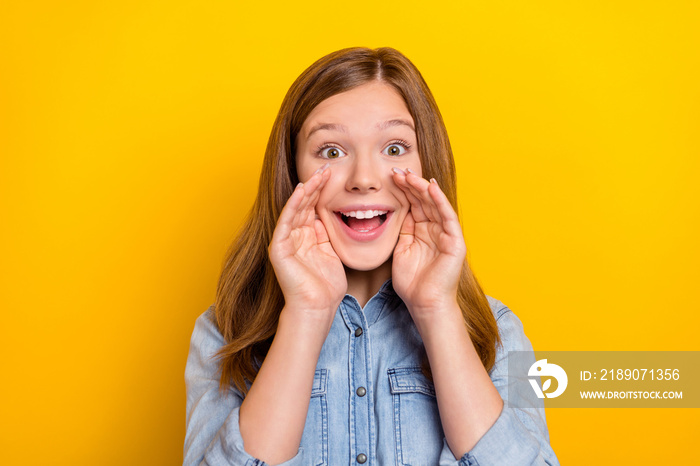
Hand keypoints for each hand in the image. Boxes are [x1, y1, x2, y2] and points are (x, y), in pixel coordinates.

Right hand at [268, 164, 346, 330]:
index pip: (314, 206)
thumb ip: (330, 234)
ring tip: (316, 175)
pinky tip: (301, 192)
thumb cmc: (327, 285)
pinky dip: (293, 205)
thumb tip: (333, 215)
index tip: (334, 173)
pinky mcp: (278, 247)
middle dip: (315, 185)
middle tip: (327, 167)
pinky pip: (286, 221)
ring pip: (295, 208)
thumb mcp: (333, 252)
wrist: (317, 307)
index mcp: (307, 236)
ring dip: (305, 190)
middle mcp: (294, 235)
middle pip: (304, 204)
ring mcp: (284, 240)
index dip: (323, 190)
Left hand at [391, 168, 465, 326]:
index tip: (389, 177)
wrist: (425, 304)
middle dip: (411, 184)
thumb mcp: (401, 250)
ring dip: (423, 188)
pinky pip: (448, 217)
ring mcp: (447, 235)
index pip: (414, 205)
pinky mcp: (456, 242)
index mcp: (423, 231)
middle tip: (397, 170)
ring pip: (435, 205)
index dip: (403, 190)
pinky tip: (430, 188)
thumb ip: (401, 231)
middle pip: (424, 201)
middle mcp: (436, 230)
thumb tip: (396, 212)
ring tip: (410, 175)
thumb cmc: (413, 283)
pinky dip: (440, 201)